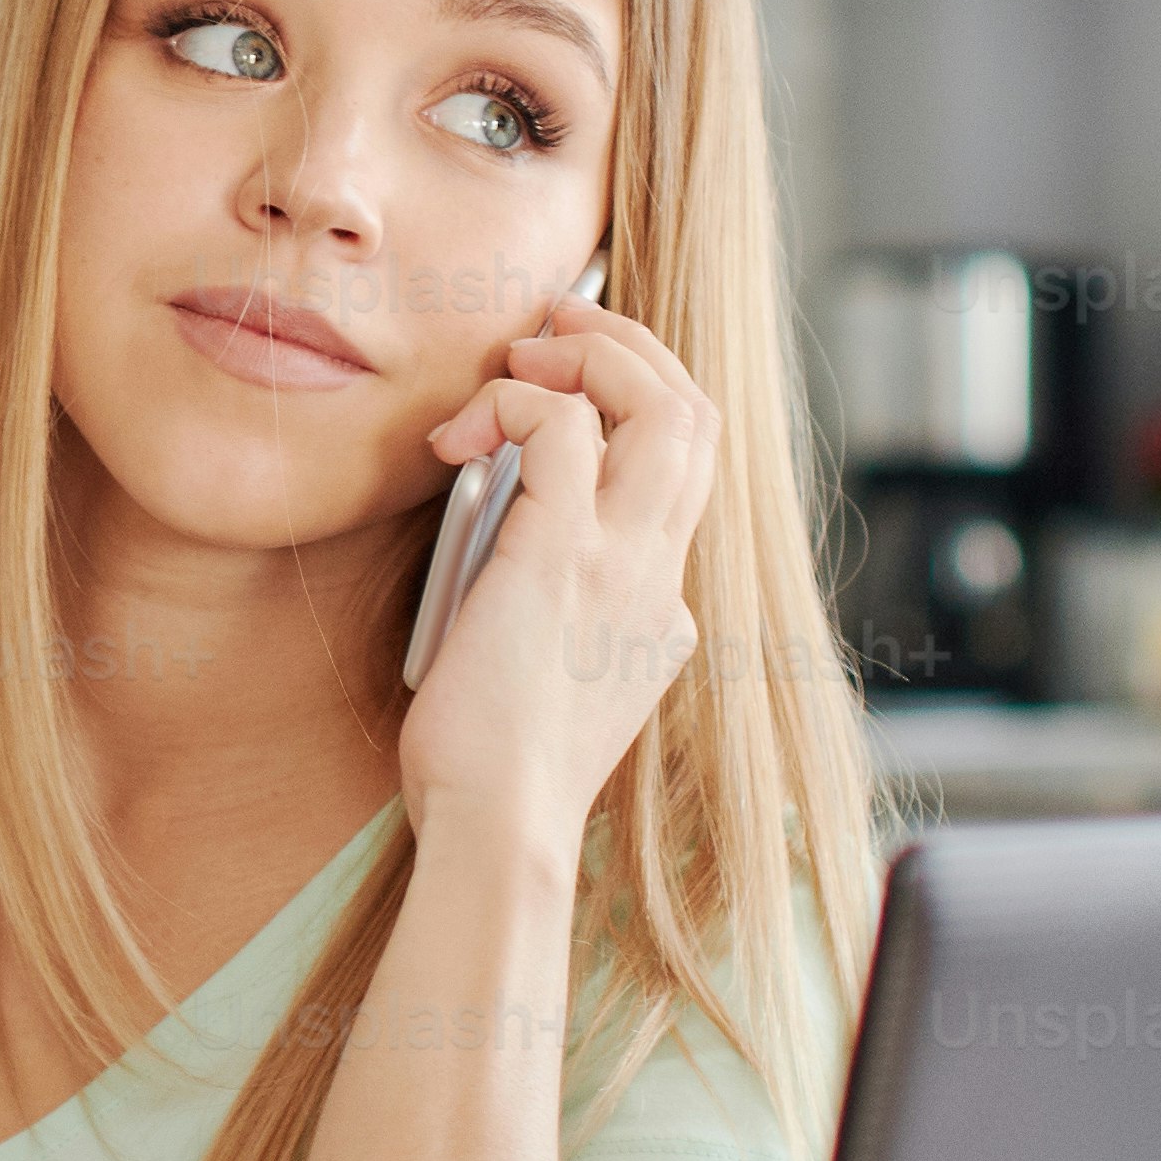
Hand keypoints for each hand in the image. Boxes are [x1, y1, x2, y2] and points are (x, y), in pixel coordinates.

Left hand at [399, 293, 707, 877]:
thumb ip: (556, 622)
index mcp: (664, 611)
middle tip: (557, 330)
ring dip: (595, 353)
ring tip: (523, 357)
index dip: (632, 409)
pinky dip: (513, 400)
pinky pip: (561, 423)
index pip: (682, 475)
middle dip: (634, 349)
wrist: (500, 829)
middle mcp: (663, 576)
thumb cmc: (494, 776)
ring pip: (667, 402)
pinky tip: (460, 436)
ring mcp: (625, 561)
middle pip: (700, 418)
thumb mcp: (549, 686)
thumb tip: (513, 566)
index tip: (559, 389)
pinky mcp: (564, 553)